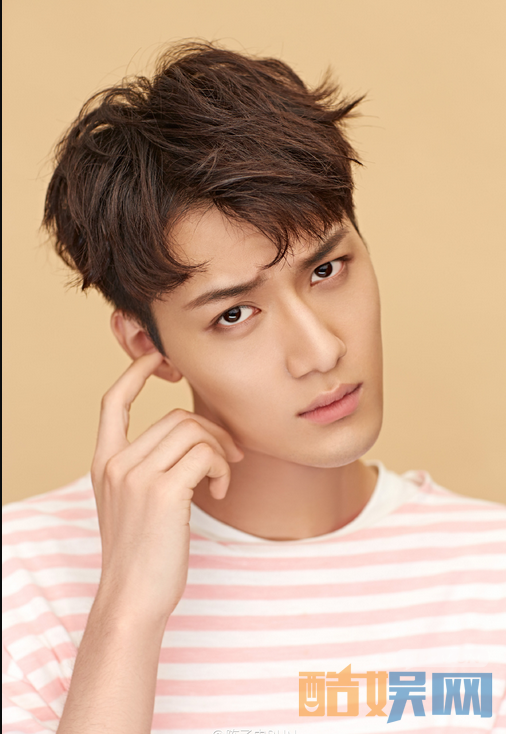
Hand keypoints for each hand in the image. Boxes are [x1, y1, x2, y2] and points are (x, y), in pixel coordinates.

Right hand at [90, 352, 243, 622]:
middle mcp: (116, 463)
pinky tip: (220, 492)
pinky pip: (206, 454)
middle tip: (232, 456)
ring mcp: (136, 476)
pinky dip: (223, 468)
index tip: (161, 360)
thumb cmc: (143, 554)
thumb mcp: (134, 504)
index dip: (136, 372)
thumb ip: (150, 469)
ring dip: (221, 451)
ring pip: (193, 431)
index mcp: (104, 463)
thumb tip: (196, 439)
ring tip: (223, 479)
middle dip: (212, 430)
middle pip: (176, 417)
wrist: (132, 599)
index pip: (113, 401)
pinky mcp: (162, 491)